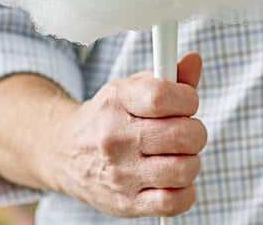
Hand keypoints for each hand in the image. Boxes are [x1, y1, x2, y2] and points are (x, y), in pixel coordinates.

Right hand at [51, 52, 206, 217]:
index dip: (188, 98)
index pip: (162, 97)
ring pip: (183, 169)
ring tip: (181, 154)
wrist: (66, 151)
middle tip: (189, 130)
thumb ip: (169, 75)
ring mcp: (120, 173)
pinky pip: (173, 202)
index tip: (189, 102)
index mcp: (118, 100)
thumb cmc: (109, 115)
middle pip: (181, 135)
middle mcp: (116, 137)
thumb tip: (195, 60)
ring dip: (192, 160)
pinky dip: (186, 191)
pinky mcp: (125, 203)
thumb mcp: (131, 87)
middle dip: (196, 131)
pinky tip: (176, 179)